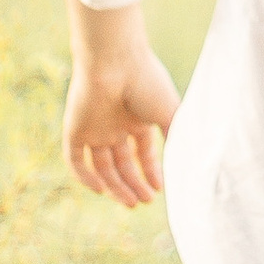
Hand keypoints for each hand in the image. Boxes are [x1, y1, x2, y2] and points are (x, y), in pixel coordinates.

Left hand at [63, 5, 178, 207]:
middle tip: (145, 202)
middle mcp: (115, 125)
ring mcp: (94, 128)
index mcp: (137, 119)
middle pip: (122, 163)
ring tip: (131, 203)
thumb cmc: (147, 82)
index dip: (151, 172)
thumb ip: (178, 140)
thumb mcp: (171, 114)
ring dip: (115, 186)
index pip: (142, 153)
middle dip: (134, 184)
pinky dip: (85, 177)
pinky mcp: (74, 129)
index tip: (160, 189)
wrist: (114, 61)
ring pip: (101, 166)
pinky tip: (101, 190)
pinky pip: (75, 159)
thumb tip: (189, 168)